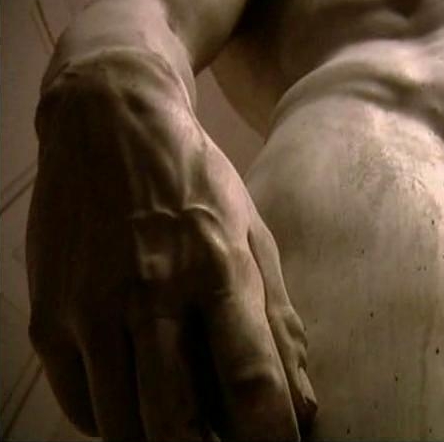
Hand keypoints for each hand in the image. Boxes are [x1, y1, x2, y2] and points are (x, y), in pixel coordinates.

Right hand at [26, 50, 314, 440]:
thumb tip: (303, 403)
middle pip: (176, 418)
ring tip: (186, 434)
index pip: (250, 374)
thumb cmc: (194, 182)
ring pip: (124, 425)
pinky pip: (82, 405)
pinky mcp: (48, 318)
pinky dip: (117, 423)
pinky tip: (141, 405)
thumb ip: (278, 319)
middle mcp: (150, 291)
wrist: (106, 125)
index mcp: (215, 266)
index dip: (270, 433)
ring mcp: (91, 307)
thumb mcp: (252, 233)